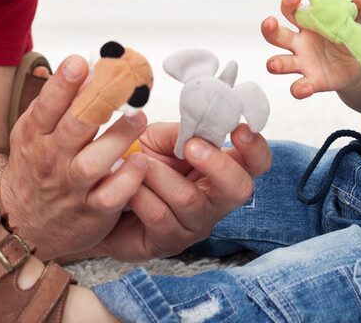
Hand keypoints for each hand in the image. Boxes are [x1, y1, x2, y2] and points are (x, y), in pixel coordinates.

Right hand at [0, 54, 150, 260]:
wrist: (21, 223)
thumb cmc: (36, 167)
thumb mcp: (33, 132)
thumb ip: (55, 100)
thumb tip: (86, 65)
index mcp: (36, 135)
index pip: (47, 106)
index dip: (63, 83)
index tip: (81, 62)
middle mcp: (52, 159)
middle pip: (74, 128)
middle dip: (99, 103)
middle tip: (123, 83)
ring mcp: (72, 186)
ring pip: (94, 162)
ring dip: (119, 138)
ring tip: (140, 118)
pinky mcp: (92, 210)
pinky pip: (112, 195)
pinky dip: (127, 179)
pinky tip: (140, 161)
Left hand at [87, 121, 271, 262]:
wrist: (104, 195)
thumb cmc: (138, 163)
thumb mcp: (159, 138)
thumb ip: (182, 130)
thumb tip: (201, 119)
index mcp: (221, 169)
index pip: (256, 163)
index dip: (255, 148)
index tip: (239, 130)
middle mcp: (215, 200)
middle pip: (239, 188)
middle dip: (216, 164)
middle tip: (190, 146)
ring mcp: (195, 224)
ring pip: (189, 199)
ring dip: (159, 174)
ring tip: (138, 161)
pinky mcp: (169, 242)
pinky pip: (160, 216)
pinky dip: (141, 193)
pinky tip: (129, 185)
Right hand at [262, 0, 360, 98]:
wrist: (358, 65)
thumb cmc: (348, 37)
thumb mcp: (354, 22)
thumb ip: (358, 8)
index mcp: (307, 24)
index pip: (290, 10)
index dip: (289, 3)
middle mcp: (299, 42)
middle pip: (277, 34)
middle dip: (269, 29)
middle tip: (269, 22)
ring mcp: (302, 62)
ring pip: (281, 61)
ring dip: (275, 63)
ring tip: (275, 64)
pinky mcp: (311, 81)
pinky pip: (298, 86)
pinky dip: (299, 88)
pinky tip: (304, 87)